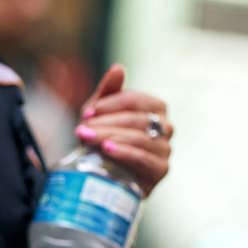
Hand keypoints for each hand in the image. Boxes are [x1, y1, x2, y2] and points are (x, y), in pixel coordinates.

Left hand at [75, 64, 172, 195]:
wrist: (104, 179)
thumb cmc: (103, 142)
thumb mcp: (100, 116)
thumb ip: (108, 92)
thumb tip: (118, 68)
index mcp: (155, 108)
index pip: (135, 100)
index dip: (110, 104)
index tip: (87, 113)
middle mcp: (166, 126)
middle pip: (136, 119)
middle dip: (106, 123)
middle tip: (81, 129)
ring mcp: (165, 149)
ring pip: (139, 137)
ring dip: (110, 136)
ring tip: (87, 139)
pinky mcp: (161, 170)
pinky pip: (144, 158)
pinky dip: (124, 153)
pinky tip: (107, 150)